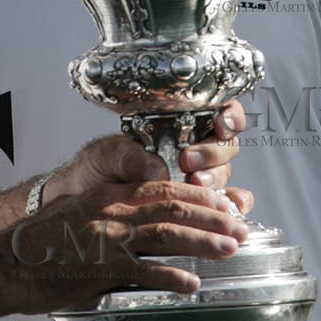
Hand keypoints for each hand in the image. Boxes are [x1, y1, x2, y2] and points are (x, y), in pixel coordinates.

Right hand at [6, 156, 250, 309]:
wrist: (4, 260)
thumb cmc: (38, 241)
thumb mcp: (76, 212)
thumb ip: (108, 212)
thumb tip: (137, 221)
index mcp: (109, 194)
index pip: (163, 186)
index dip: (197, 194)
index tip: (224, 201)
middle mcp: (113, 210)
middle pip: (173, 207)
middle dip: (212, 217)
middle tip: (241, 226)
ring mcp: (108, 238)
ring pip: (167, 233)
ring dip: (203, 241)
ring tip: (231, 248)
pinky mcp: (101, 268)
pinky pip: (144, 271)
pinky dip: (171, 276)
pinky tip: (191, 283)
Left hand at [44, 101, 252, 209]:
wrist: (86, 202)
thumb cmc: (97, 170)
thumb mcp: (107, 154)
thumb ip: (128, 156)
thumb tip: (157, 170)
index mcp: (177, 126)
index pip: (217, 110)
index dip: (228, 114)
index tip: (220, 123)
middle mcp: (194, 149)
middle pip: (225, 144)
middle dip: (212, 152)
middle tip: (188, 162)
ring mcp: (198, 177)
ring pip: (225, 173)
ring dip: (216, 179)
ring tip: (195, 186)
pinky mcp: (198, 206)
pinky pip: (226, 203)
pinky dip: (235, 205)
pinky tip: (234, 210)